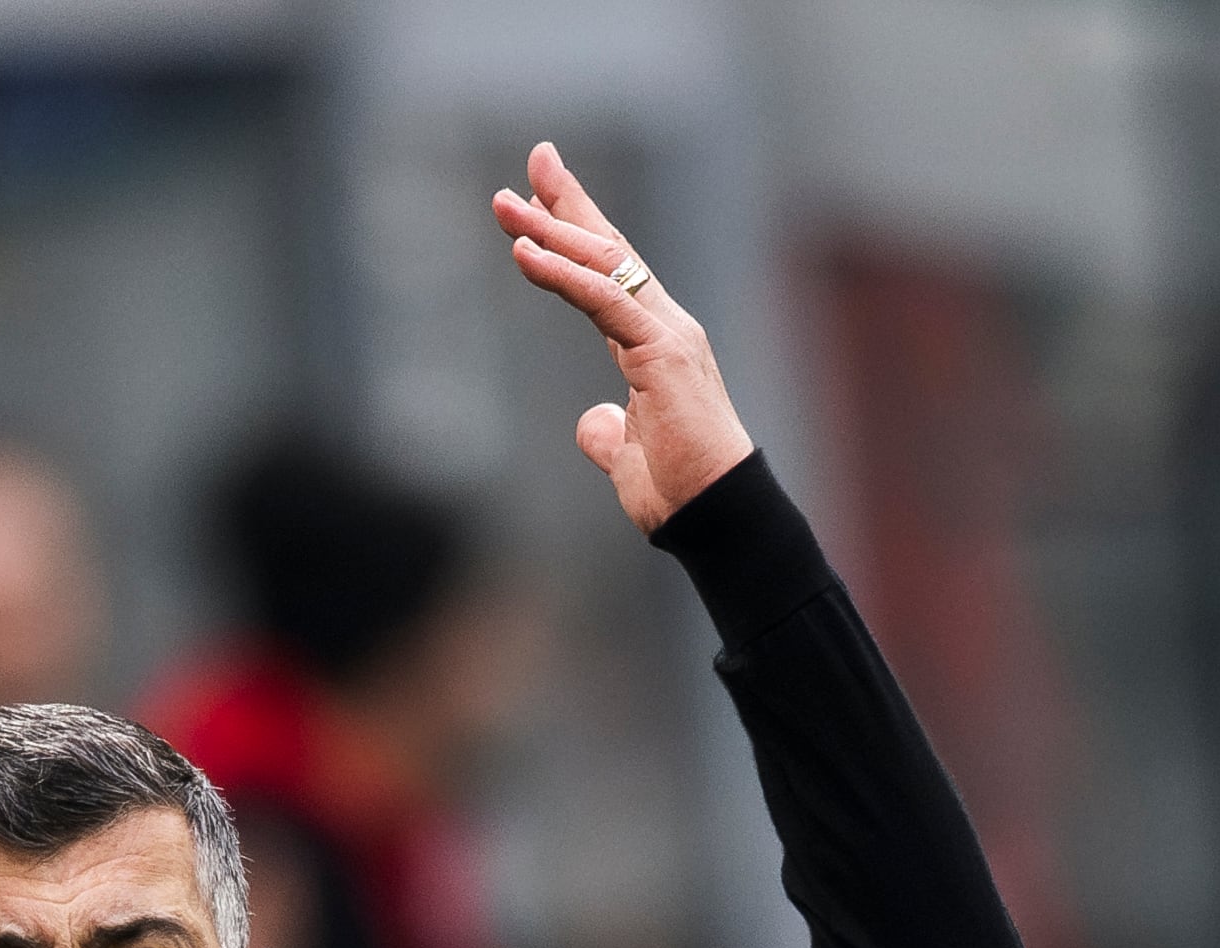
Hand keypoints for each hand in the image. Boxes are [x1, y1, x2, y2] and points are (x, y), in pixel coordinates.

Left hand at [493, 145, 753, 533]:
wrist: (713, 513)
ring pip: (603, 263)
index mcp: (655, 342)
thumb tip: (594, 422)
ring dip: (550, 228)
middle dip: (566, 204)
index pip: (610, 273)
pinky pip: (602, 299)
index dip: (575, 231)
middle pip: (608, 249)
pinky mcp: (661, 350)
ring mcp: (667, 332)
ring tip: (506, 203)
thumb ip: (609, 432)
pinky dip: (561, 273)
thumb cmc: (678, 489)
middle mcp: (666, 324)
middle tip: (532, 163)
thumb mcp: (627, 456)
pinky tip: (525, 252)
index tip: (540, 197)